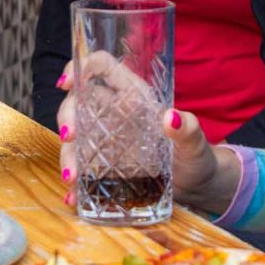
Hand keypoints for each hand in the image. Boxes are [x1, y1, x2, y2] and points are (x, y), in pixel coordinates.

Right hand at [51, 60, 237, 210]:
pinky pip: (82, 168)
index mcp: (133, 96)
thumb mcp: (195, 143)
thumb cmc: (196, 156)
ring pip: (75, 138)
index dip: (83, 67)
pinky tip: (73, 197)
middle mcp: (114, 114)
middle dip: (67, 116)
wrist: (196, 187)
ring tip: (72, 178)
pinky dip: (75, 183)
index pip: (102, 68)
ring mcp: (105, 140)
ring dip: (67, 155)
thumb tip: (172, 118)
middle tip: (71, 138)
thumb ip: (188, 130)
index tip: (68, 83)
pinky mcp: (103, 166)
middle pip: (78, 102)